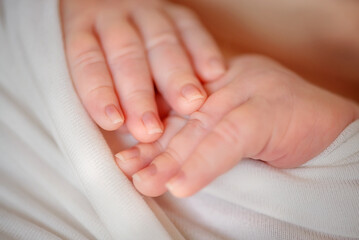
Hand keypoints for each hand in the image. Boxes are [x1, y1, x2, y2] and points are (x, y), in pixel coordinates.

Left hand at [61, 0, 224, 141]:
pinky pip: (191, 28)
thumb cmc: (103, 48)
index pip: (88, 62)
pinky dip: (203, 50)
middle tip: (151, 128)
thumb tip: (126, 127)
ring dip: (176, 76)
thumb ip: (110, 93)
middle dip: (139, 94)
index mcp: (85, 31)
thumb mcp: (95, 62)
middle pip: (127, 56)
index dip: (99, 92)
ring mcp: (147, 12)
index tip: (114, 122)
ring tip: (191, 104)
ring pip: (161, 42)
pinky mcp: (176, 12)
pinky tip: (213, 73)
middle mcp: (116, 19)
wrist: (114, 3)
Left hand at [115, 55, 358, 196]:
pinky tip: (182, 185)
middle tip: (129, 171)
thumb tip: (165, 159)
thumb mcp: (235, 128)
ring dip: (171, 160)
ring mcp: (247, 90)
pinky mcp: (266, 109)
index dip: (151, 136)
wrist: (336, 130)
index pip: (177, 110)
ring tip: (147, 182)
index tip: (127, 157)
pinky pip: (228, 139)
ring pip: (201, 129)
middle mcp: (227, 80)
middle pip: (184, 120)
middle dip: (154, 150)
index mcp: (218, 82)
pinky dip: (203, 164)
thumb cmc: (284, 130)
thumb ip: (204, 134)